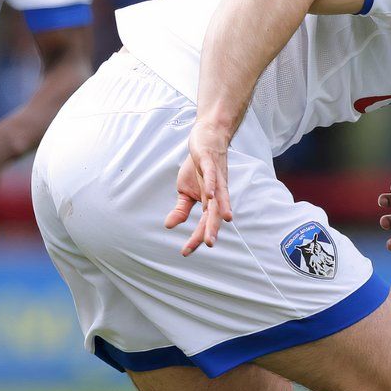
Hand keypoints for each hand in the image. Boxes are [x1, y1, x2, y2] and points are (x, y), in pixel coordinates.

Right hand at [164, 121, 233, 254]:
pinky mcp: (210, 163)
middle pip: (214, 214)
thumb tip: (169, 226)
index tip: (185, 252)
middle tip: (209, 244)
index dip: (195, 237)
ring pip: (218, 197)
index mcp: (209, 201)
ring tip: (222, 222)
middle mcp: (216, 192)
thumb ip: (181, 209)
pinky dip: (212, 185)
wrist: (207, 138)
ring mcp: (215, 177)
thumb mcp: (185, 190)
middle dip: (212, 229)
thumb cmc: (198, 167)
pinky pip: (212, 176)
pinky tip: (210, 194)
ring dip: (219, 210)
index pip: (203, 223)